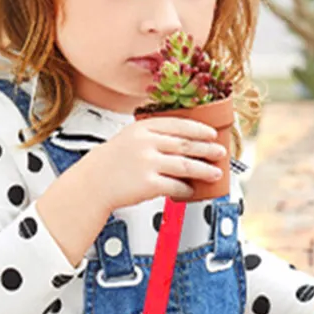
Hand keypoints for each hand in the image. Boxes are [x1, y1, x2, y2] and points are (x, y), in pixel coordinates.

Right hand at [80, 116, 228, 210]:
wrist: (93, 183)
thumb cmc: (113, 162)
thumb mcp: (130, 137)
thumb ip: (154, 135)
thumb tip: (186, 142)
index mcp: (143, 128)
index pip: (179, 124)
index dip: (199, 129)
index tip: (211, 134)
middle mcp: (146, 143)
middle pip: (186, 144)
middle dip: (208, 149)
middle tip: (220, 152)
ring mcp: (147, 163)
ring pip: (186, 166)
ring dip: (204, 170)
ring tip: (215, 173)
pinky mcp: (149, 184)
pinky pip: (175, 186)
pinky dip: (186, 189)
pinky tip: (191, 189)